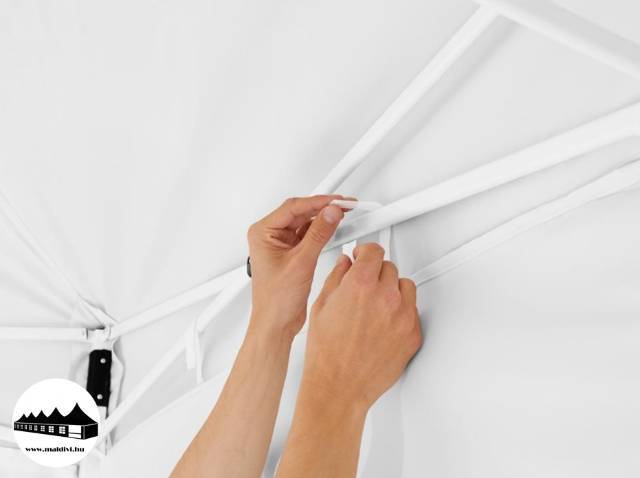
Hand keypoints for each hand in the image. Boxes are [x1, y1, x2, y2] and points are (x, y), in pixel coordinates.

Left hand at [247, 195, 346, 339]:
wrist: (276, 324)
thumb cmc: (275, 300)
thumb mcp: (301, 262)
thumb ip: (319, 235)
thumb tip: (331, 214)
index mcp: (263, 233)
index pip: (293, 207)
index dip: (318, 202)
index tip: (337, 201)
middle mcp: (270, 236)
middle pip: (300, 212)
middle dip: (323, 208)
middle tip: (344, 205)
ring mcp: (281, 244)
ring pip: (306, 223)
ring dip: (324, 219)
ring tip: (343, 215)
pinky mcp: (292, 253)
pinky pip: (309, 235)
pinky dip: (323, 232)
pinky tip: (336, 229)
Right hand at [302, 243, 421, 410]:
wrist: (338, 387)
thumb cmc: (326, 353)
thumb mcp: (321, 306)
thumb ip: (337, 277)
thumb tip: (345, 263)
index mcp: (361, 285)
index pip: (374, 251)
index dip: (366, 252)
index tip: (363, 256)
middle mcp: (386, 297)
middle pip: (389, 268)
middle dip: (376, 273)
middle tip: (364, 286)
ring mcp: (403, 316)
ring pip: (405, 287)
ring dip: (392, 290)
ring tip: (375, 306)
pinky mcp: (413, 334)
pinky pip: (412, 311)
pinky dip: (400, 313)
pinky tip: (382, 324)